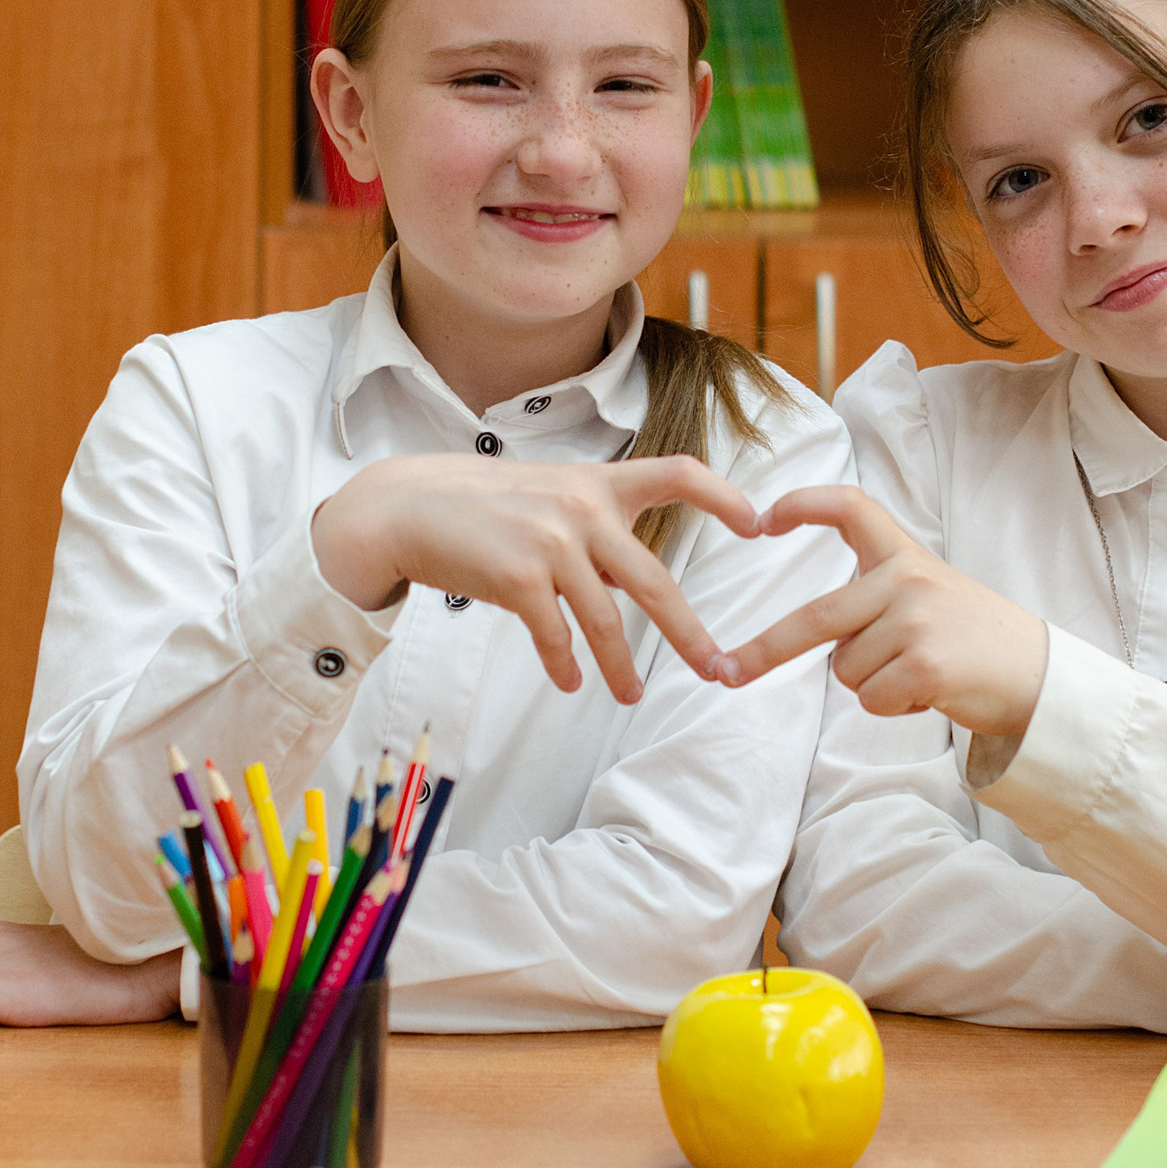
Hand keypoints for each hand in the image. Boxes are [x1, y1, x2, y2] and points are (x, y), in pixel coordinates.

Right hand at [310, 453, 759, 702]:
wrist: (405, 507)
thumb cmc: (479, 506)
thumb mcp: (546, 497)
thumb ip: (593, 531)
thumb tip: (632, 585)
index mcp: (597, 483)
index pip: (678, 473)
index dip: (725, 497)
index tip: (760, 525)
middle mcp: (582, 509)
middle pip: (656, 581)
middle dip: (690, 633)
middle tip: (719, 668)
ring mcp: (551, 542)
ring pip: (607, 621)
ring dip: (621, 667)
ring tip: (631, 694)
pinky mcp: (518, 576)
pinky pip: (557, 634)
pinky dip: (567, 664)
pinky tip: (572, 682)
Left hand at [711, 486, 1048, 737]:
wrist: (1039, 675)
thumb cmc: (972, 638)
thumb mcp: (928, 593)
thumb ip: (874, 596)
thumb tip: (811, 638)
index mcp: (904, 554)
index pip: (850, 507)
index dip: (802, 505)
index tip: (762, 519)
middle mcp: (908, 580)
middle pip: (814, 618)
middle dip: (764, 651)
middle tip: (727, 672)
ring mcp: (917, 621)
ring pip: (845, 669)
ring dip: (872, 685)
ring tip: (920, 672)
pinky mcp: (926, 665)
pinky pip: (871, 698)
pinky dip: (891, 707)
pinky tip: (929, 693)